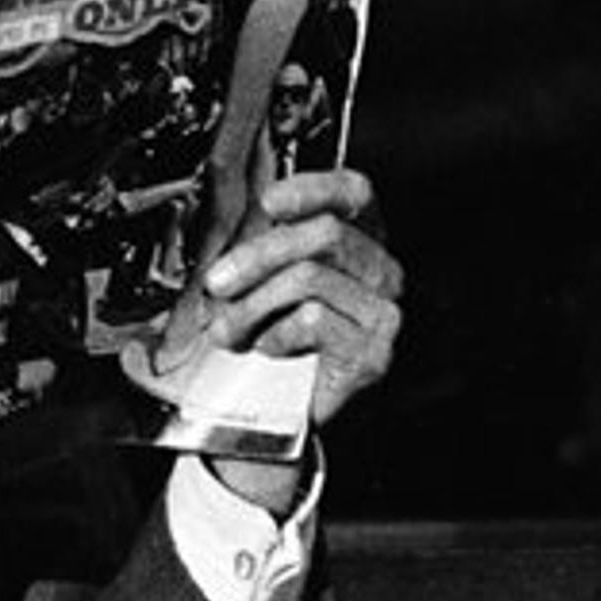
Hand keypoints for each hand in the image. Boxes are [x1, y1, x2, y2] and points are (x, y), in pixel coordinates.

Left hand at [188, 165, 402, 513]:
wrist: (299, 412)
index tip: (269, 201)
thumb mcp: (270, 286)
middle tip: (218, 282)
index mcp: (360, 242)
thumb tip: (229, 232)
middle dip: (256, 256)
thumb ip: (265, 252)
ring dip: (253, 305)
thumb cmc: (286, 342)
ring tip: (230, 329)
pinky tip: (269, 348)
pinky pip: (313, 320)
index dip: (313, 187)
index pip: (353, 194)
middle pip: (325, 234)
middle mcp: (381, 272)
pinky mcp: (373, 350)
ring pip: (310, 278)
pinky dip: (276, 334)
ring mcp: (383, 311)